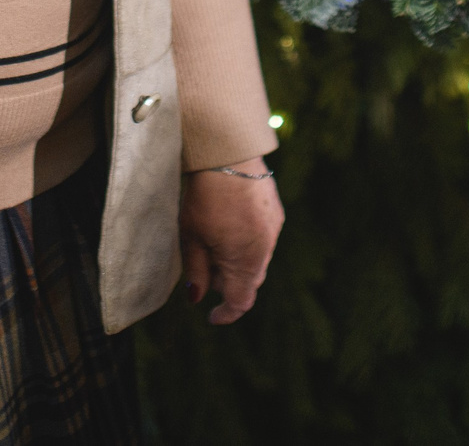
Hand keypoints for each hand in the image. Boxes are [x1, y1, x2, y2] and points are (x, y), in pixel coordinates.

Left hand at [179, 165, 283, 324]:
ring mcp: (274, 229)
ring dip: (237, 261)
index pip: (241, 301)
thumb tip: (196, 298)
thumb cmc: (205, 196)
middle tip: (203, 268)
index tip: (211, 316)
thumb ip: (196, 271)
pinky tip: (229, 223)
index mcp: (245, 262)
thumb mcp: (192, 237)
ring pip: (256, 259)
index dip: (226, 314)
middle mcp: (266, 249)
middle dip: (226, 282)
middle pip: (248, 281)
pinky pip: (263, 239)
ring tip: (213, 239)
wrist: (229, 153)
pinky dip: (247, 242)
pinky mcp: (276, 212)